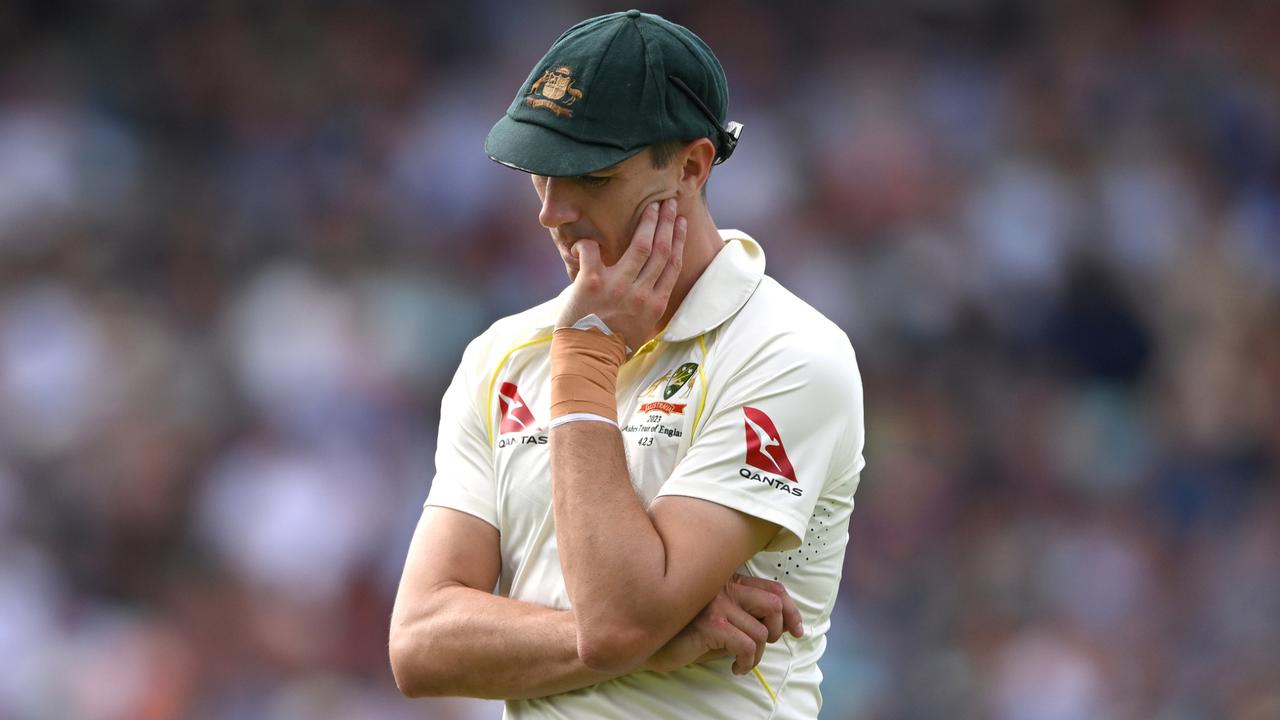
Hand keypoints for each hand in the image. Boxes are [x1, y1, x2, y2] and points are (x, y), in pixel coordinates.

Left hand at [555, 198, 685, 352]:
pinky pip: (591, 251)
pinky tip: (588, 238)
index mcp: (655, 303)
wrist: (588, 359)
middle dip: (667, 222)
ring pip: (640, 246)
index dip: (678, 240)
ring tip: (652, 205)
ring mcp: (619, 286)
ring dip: (648, 222)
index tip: (681, 222)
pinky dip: (587, 243)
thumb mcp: (643, 330)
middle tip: (670, 202)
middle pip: (660, 249)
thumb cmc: (614, 348)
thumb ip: (649, 308)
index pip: (671, 264)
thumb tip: (652, 294)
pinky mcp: (593, 282)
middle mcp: (641, 292)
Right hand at [642, 574, 803, 675]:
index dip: (791, 610)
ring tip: (742, 661)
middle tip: (764, 645)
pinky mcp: (711, 624)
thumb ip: (744, 616)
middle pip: (773, 604)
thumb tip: (779, 627)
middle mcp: (723, 587)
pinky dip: (747, 662)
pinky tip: (735, 667)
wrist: (648, 641)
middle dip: (777, 629)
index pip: (773, 588)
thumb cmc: (683, 633)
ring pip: (761, 631)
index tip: (797, 630)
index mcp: (727, 581)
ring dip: (758, 654)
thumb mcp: (719, 621)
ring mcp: (717, 604)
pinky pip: (747, 646)